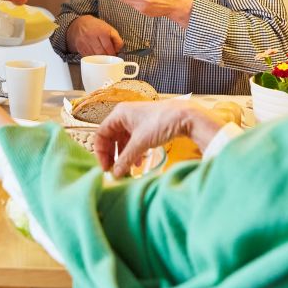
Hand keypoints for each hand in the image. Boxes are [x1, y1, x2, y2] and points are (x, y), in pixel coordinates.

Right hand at [66, 14, 122, 55]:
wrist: (79, 24)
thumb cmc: (96, 27)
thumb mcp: (109, 29)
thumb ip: (117, 39)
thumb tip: (118, 50)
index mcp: (102, 31)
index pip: (108, 48)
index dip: (112, 54)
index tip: (114, 56)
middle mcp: (92, 36)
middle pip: (101, 53)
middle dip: (106, 58)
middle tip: (108, 58)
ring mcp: (85, 42)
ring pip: (94, 57)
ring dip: (99, 60)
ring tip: (102, 57)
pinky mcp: (79, 47)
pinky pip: (87, 57)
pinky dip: (92, 59)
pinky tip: (94, 56)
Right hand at [96, 100, 226, 177]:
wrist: (186, 117)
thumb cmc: (161, 123)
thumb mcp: (141, 143)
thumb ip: (125, 159)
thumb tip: (115, 174)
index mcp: (119, 114)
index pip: (101, 134)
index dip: (101, 152)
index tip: (106, 168)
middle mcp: (125, 115)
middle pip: (110, 138)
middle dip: (113, 155)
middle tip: (115, 170)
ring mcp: (136, 120)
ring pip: (122, 141)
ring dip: (124, 155)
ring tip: (128, 169)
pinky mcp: (145, 126)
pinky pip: (133, 141)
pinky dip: (133, 152)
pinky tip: (139, 163)